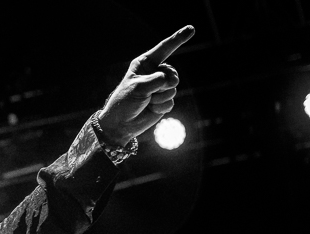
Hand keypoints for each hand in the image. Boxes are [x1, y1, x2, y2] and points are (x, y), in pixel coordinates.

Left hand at [97, 25, 194, 145]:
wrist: (120, 124)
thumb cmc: (124, 102)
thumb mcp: (138, 87)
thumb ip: (156, 80)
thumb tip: (171, 82)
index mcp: (145, 64)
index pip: (165, 48)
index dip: (178, 38)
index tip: (191, 29)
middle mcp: (155, 73)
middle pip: (173, 73)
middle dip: (164, 85)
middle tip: (150, 92)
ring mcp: (160, 87)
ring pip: (173, 88)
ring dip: (160, 97)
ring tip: (147, 101)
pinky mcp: (163, 100)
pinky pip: (171, 102)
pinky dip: (161, 107)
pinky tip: (150, 109)